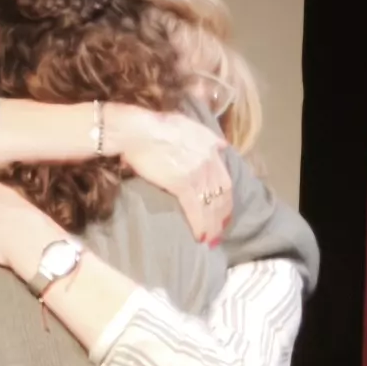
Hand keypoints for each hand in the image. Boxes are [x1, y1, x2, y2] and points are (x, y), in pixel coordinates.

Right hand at [110, 106, 232, 244]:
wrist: (139, 130)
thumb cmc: (157, 125)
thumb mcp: (190, 124)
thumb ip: (207, 137)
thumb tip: (221, 145)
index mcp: (212, 148)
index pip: (225, 180)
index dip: (227, 199)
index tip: (225, 211)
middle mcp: (209, 162)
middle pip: (221, 196)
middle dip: (222, 216)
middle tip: (220, 231)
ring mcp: (197, 174)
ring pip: (211, 206)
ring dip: (213, 226)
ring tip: (211, 240)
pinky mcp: (183, 185)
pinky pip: (196, 210)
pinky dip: (200, 226)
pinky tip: (200, 237)